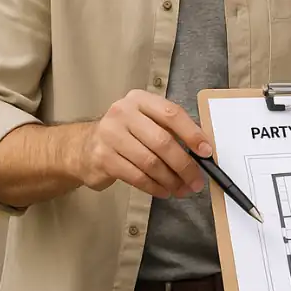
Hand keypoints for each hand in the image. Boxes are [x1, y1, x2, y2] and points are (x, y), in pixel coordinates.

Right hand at [74, 90, 212, 198]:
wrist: (83, 147)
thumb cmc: (125, 134)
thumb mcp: (145, 122)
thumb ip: (170, 130)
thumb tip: (202, 151)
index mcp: (140, 100)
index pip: (172, 114)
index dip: (192, 134)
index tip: (206, 152)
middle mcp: (123, 113)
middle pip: (162, 141)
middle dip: (184, 165)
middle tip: (196, 181)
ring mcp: (110, 135)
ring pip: (150, 162)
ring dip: (170, 179)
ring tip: (181, 189)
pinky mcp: (103, 158)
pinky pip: (136, 176)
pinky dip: (154, 186)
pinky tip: (163, 191)